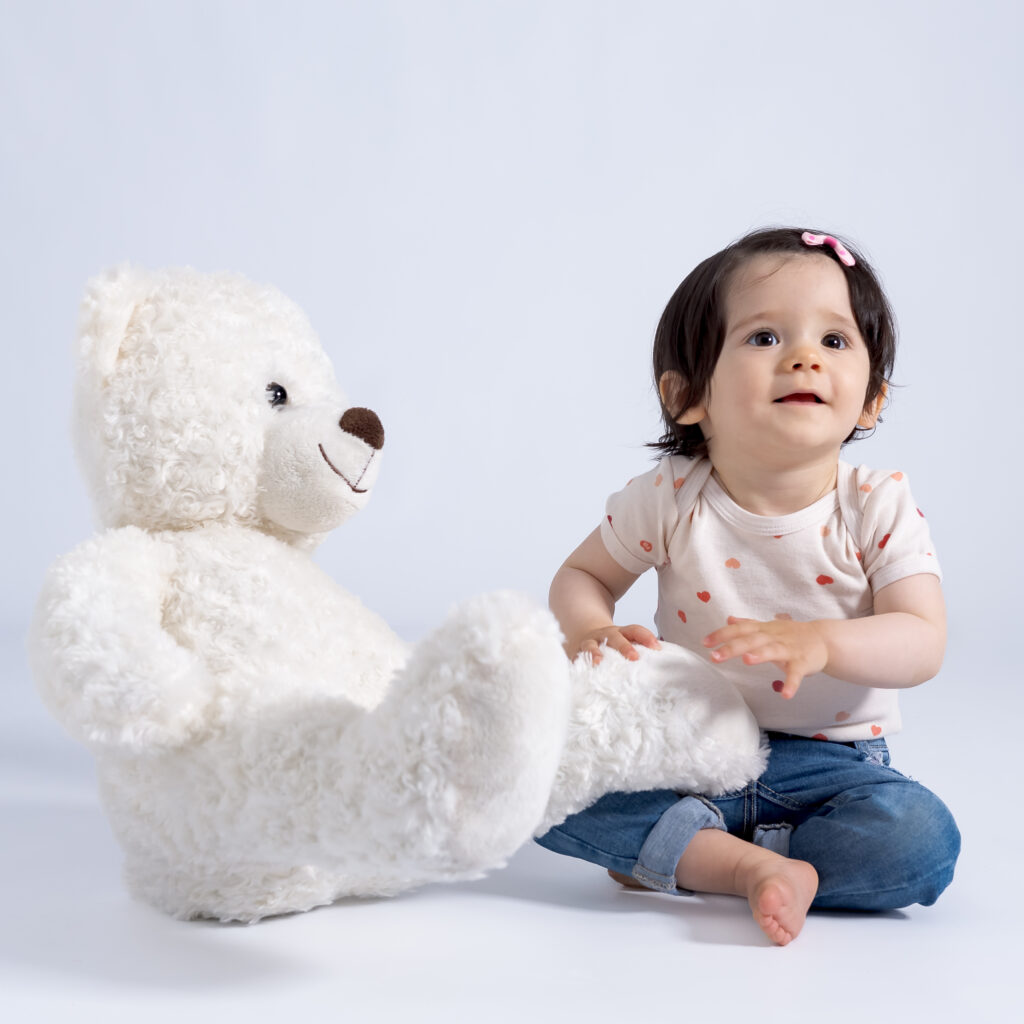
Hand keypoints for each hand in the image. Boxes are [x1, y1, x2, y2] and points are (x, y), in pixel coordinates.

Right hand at [572, 624, 660, 664]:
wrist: (583, 634)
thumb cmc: (611, 644)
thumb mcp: (625, 641)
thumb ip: (640, 650)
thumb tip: (664, 665)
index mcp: (620, 632)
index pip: (635, 630)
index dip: (646, 637)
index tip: (657, 648)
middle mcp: (605, 636)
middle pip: (615, 638)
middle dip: (625, 647)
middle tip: (634, 658)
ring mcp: (589, 644)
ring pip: (592, 646)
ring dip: (595, 653)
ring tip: (598, 663)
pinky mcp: (576, 653)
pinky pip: (576, 658)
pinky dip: (578, 664)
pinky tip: (580, 673)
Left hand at [703, 616, 828, 698]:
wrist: (823, 638)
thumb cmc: (790, 634)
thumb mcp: (768, 627)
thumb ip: (748, 624)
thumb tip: (729, 618)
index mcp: (763, 629)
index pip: (739, 629)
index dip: (722, 634)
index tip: (704, 642)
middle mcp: (774, 637)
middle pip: (751, 640)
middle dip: (733, 647)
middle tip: (715, 656)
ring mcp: (789, 649)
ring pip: (772, 650)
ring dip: (760, 655)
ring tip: (747, 661)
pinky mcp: (803, 663)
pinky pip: (796, 674)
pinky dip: (791, 683)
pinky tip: (785, 695)